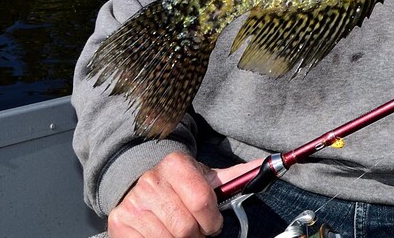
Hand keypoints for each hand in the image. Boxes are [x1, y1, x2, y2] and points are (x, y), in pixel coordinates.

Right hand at [107, 152, 262, 237]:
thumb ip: (237, 176)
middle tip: (194, 230)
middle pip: (186, 227)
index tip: (212, 223)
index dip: (212, 221)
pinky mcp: (120, 223)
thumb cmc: (179, 187)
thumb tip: (273, 164)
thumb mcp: (206, 178)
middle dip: (196, 234)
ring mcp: (134, 203)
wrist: (138, 187)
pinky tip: (160, 234)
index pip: (203, 202)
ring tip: (177, 232)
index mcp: (176, 165)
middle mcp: (151, 180)